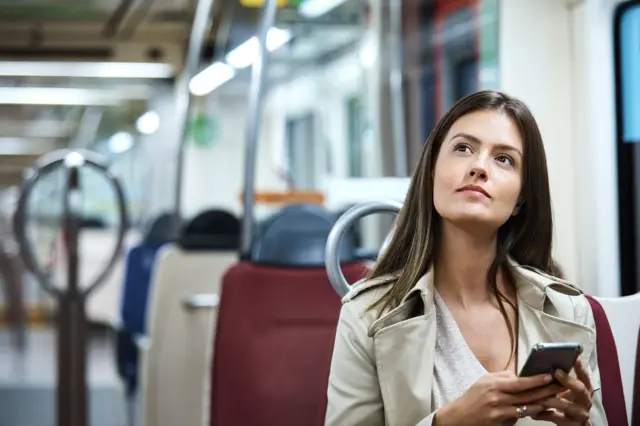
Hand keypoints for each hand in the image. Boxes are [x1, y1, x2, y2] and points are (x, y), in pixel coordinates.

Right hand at [434, 371, 564, 425]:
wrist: (459, 417)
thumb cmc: (472, 397)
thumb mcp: (484, 381)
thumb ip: (502, 376)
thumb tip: (519, 374)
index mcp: (494, 385)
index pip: (519, 382)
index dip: (536, 380)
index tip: (550, 376)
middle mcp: (498, 399)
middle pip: (527, 396)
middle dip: (546, 391)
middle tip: (561, 387)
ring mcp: (500, 413)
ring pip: (527, 408)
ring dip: (543, 403)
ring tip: (557, 398)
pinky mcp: (500, 424)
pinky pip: (520, 418)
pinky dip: (531, 413)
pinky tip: (542, 410)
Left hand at [533, 359, 592, 424]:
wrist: (572, 425)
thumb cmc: (565, 402)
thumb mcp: (565, 391)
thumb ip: (559, 381)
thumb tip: (543, 363)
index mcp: (585, 390)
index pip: (585, 377)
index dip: (580, 368)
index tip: (575, 358)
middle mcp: (586, 401)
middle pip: (580, 389)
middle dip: (568, 380)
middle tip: (556, 372)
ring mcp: (580, 414)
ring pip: (565, 405)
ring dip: (550, 399)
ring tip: (537, 395)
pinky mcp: (572, 425)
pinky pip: (556, 418)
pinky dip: (543, 414)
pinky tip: (533, 413)